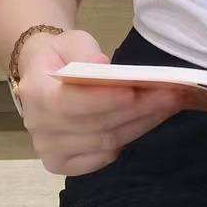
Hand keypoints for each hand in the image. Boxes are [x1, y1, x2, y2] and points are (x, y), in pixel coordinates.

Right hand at [16, 28, 182, 177]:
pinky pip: (104, 157)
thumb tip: (101, 65)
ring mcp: (50, 152)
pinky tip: (149, 120)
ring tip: (169, 105)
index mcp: (35, 94)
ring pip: (106, 143)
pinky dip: (129, 139)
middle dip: (137, 109)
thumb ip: (84, 52)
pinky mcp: (65, 165)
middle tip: (171, 94)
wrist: (44, 77)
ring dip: (141, 124)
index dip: (102, 100)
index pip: (69, 103)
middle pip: (96, 126)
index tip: (133, 91)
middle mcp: (39, 129)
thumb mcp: (70, 41)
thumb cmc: (61, 55)